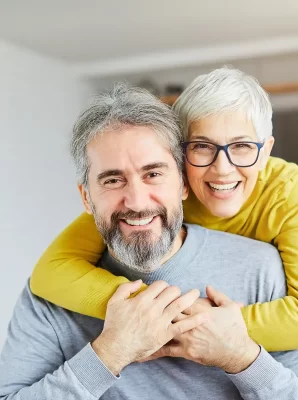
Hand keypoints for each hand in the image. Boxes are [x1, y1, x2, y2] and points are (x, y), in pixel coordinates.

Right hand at [92, 280, 203, 374]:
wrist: (115, 347)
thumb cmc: (114, 324)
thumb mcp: (114, 301)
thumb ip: (126, 288)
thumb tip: (140, 282)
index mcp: (142, 299)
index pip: (160, 285)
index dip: (164, 285)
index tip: (164, 289)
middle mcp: (153, 308)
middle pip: (172, 292)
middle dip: (176, 290)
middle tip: (178, 292)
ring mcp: (160, 322)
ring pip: (180, 304)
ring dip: (190, 297)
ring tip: (196, 293)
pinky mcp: (164, 334)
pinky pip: (183, 326)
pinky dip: (195, 320)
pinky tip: (204, 316)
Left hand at [142, 286, 259, 373]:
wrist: (238, 352)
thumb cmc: (234, 328)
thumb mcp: (229, 307)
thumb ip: (217, 295)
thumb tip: (206, 287)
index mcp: (199, 310)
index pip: (179, 299)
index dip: (169, 295)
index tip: (161, 292)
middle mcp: (190, 323)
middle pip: (168, 311)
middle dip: (157, 308)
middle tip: (146, 304)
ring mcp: (187, 338)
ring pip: (165, 328)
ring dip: (151, 325)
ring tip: (136, 322)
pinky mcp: (186, 351)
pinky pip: (167, 350)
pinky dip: (154, 350)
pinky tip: (143, 350)